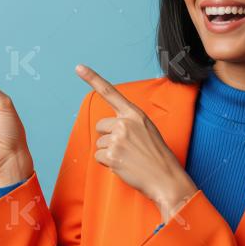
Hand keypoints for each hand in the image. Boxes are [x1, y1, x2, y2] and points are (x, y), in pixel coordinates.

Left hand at [75, 64, 198, 222]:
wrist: (166, 178)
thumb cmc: (157, 156)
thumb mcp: (147, 130)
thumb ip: (129, 123)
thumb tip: (110, 127)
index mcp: (134, 114)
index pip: (110, 92)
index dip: (92, 78)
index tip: (78, 67)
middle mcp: (125, 123)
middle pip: (100, 126)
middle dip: (108, 137)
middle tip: (127, 148)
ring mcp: (118, 139)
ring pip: (99, 143)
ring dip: (110, 152)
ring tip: (129, 158)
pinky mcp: (112, 155)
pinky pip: (99, 157)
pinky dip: (108, 164)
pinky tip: (123, 165)